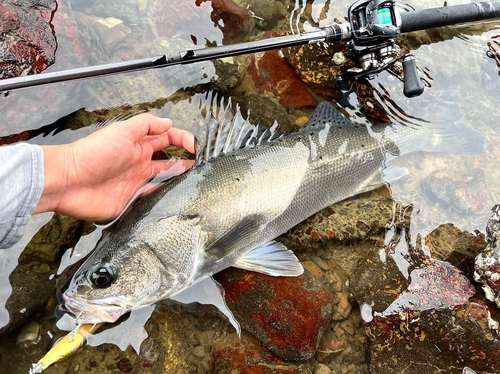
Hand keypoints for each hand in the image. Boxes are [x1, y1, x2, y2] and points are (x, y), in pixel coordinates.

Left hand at [34, 113, 195, 220]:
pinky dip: (164, 198)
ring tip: (193, 181)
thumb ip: (147, 125)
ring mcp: (136, 183)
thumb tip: (169, 122)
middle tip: (201, 165)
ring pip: (164, 181)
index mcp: (138, 145)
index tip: (195, 146)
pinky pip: (153, 200)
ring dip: (178, 180)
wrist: (69, 181)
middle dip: (185, 161)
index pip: (167, 139)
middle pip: (169, 161)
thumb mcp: (123, 131)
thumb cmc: (92, 153)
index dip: (183, 140)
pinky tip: (174, 197)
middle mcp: (140, 163)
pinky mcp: (131, 201)